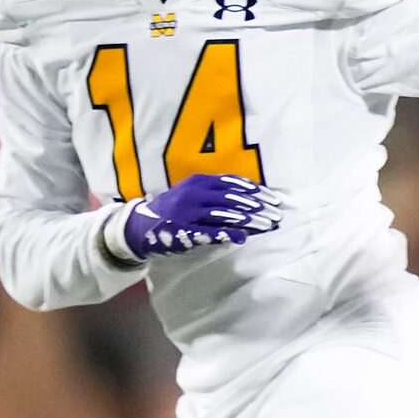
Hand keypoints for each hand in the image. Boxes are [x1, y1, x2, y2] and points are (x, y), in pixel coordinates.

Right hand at [122, 174, 282, 255]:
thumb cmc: (176, 209)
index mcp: (199, 181)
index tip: (274, 199)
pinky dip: (226, 233)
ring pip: (223, 213)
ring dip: (248, 220)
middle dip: (257, 206)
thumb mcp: (195, 194)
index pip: (233, 183)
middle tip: (275, 215)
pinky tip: (242, 236)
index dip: (256, 191)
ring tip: (266, 225)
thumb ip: (219, 194)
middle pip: (232, 198)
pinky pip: (208, 231)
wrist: (142, 225)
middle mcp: (194, 193)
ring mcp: (188, 211)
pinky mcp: (183, 230)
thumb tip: (253, 199)